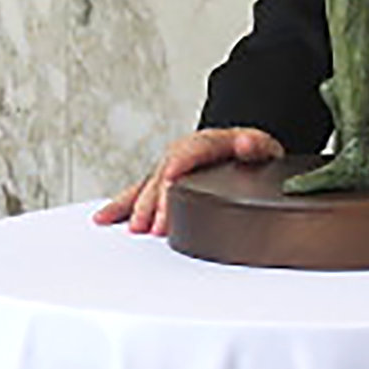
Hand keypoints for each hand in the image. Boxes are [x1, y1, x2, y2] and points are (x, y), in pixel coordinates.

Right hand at [92, 126, 284, 235]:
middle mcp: (187, 153)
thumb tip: (245, 143)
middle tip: (157, 225)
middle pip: (167, 172)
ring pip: (151, 184)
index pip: (192, 149)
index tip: (170, 180)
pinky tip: (105, 217)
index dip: (179, 165)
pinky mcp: (163, 182)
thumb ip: (255, 147)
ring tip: (137, 227)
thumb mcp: (263, 149)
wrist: (246, 154)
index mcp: (211, 141)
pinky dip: (122, 205)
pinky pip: (140, 192)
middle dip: (160, 200)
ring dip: (141, 206)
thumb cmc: (254, 156)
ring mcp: (172, 167)